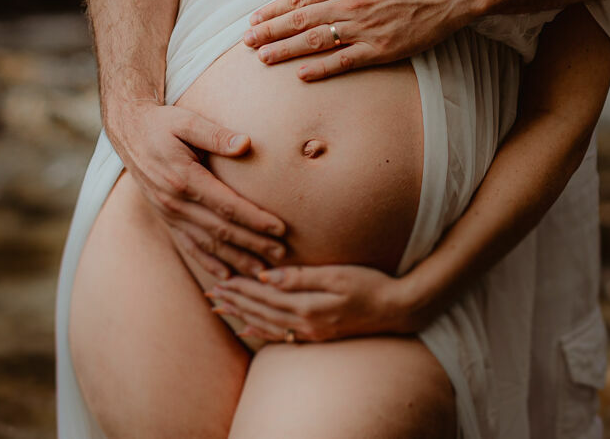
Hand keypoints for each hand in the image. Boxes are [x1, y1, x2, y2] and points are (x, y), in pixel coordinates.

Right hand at [103, 97, 289, 280]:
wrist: (129, 132)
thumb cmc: (163, 124)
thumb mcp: (187, 121)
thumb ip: (216, 134)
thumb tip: (246, 144)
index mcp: (183, 178)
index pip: (226, 205)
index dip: (254, 219)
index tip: (279, 229)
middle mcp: (175, 202)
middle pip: (220, 230)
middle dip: (252, 244)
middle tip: (281, 254)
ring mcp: (169, 214)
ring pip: (206, 244)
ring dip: (235, 259)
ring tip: (260, 271)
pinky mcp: (166, 218)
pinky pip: (188, 245)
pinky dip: (207, 262)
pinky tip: (226, 276)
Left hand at [207, 264, 423, 341]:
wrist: (396, 309)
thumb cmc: (370, 284)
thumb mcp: (337, 274)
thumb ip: (301, 276)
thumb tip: (267, 276)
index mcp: (307, 306)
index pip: (265, 295)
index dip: (241, 288)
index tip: (220, 281)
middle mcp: (305, 323)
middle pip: (261, 311)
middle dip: (236, 302)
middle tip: (212, 296)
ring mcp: (311, 332)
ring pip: (267, 324)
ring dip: (243, 316)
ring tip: (222, 310)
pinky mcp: (317, 335)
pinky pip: (281, 335)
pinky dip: (261, 331)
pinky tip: (249, 329)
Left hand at [243, 0, 476, 79]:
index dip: (274, 10)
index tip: (254, 20)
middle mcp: (350, 5)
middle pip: (301, 21)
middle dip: (270, 31)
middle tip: (247, 43)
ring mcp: (364, 29)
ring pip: (316, 41)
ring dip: (286, 50)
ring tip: (263, 58)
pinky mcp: (381, 49)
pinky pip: (344, 61)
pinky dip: (321, 68)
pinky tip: (301, 74)